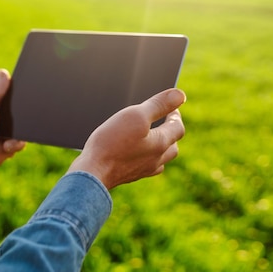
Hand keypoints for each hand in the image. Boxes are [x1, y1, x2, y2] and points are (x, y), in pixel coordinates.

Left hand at [0, 69, 25, 183]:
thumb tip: (4, 71)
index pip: (13, 95)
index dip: (21, 91)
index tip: (32, 86)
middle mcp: (4, 118)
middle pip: (23, 111)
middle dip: (27, 111)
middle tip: (33, 108)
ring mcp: (9, 132)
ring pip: (26, 127)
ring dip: (22, 129)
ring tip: (15, 131)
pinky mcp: (12, 145)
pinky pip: (23, 142)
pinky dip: (16, 143)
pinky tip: (6, 144)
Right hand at [68, 89, 185, 189]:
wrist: (92, 172)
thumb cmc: (111, 142)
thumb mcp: (135, 115)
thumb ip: (158, 105)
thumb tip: (180, 95)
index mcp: (160, 143)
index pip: (177, 127)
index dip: (175, 114)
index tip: (171, 107)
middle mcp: (156, 159)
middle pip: (173, 146)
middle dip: (171, 131)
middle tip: (165, 120)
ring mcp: (143, 170)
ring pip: (161, 159)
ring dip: (161, 146)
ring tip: (153, 137)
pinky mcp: (129, 176)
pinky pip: (146, 167)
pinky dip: (147, 157)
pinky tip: (137, 154)